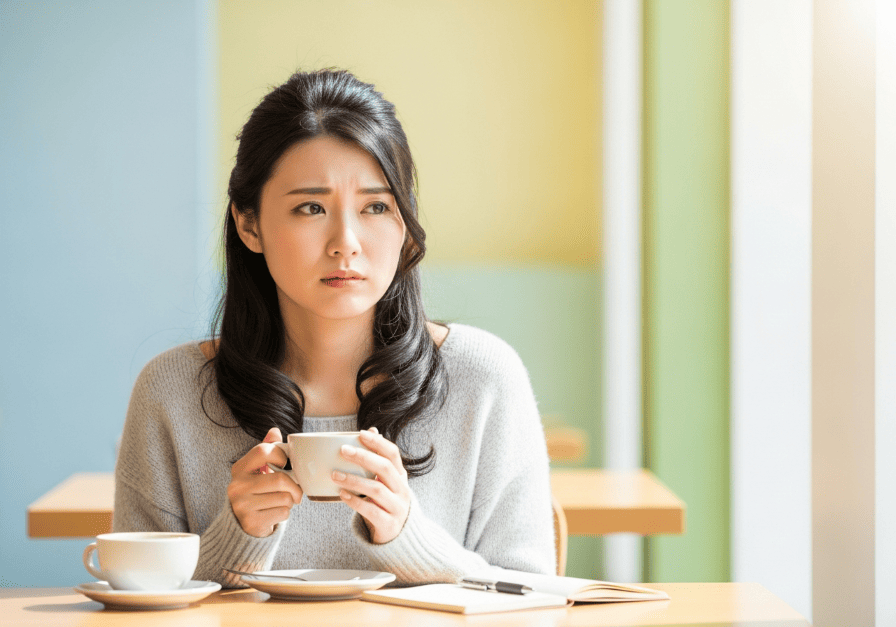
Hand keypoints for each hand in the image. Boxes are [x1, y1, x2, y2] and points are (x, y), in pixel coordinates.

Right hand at [227, 427, 302, 537]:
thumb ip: (266, 450)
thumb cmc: (255, 492)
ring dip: (290, 501)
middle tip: (295, 491)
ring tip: (281, 502)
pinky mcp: (251, 522)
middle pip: (280, 479)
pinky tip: (275, 513)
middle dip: (294, 486)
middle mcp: (237, 486)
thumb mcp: (257, 470)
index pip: (263, 451)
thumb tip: (274, 431)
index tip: (284, 464)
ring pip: (284, 498)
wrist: (242, 524)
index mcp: (239, 469)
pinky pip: (283, 512)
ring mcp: (242, 505)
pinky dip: (285, 513)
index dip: (280, 456)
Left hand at [333, 427, 410, 543]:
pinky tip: (341, 494)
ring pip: (376, 489)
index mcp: (401, 476)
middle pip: (385, 468)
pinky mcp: (388, 523)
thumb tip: (371, 430)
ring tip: (335, 474)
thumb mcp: (386, 482)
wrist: (399, 536)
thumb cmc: (386, 503)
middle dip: (363, 457)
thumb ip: (378, 460)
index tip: (360, 433)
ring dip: (354, 480)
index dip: (378, 442)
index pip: (393, 454)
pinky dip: (354, 501)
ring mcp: (397, 507)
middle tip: (343, 450)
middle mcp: (402, 489)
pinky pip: (371, 510)